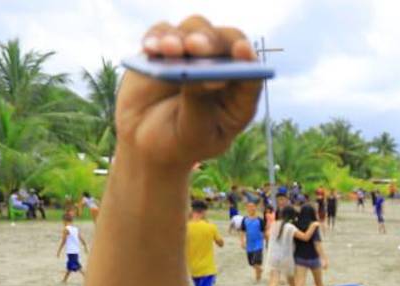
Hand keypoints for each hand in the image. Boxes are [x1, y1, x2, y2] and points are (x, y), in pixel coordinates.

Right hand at [117, 17, 261, 167]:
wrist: (148, 143)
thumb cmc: (180, 143)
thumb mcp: (193, 133)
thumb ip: (199, 104)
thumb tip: (202, 74)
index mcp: (239, 96)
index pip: (251, 72)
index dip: (247, 59)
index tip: (241, 51)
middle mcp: (221, 69)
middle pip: (225, 42)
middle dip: (211, 41)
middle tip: (196, 47)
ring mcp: (194, 55)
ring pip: (195, 28)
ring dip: (182, 37)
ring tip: (170, 49)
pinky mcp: (166, 49)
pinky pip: (163, 32)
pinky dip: (157, 37)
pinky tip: (150, 48)